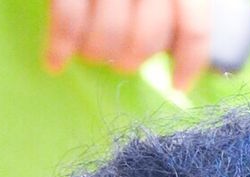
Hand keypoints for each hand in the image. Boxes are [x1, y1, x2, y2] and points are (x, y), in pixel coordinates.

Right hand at [45, 0, 210, 89]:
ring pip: (110, 34)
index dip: (188, 63)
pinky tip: (56, 62)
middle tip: (119, 59)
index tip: (178, 85)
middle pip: (148, 36)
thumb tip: (173, 46)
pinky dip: (60, 47)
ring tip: (91, 51)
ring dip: (98, 54)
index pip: (193, 25)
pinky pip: (68, 19)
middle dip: (132, 60)